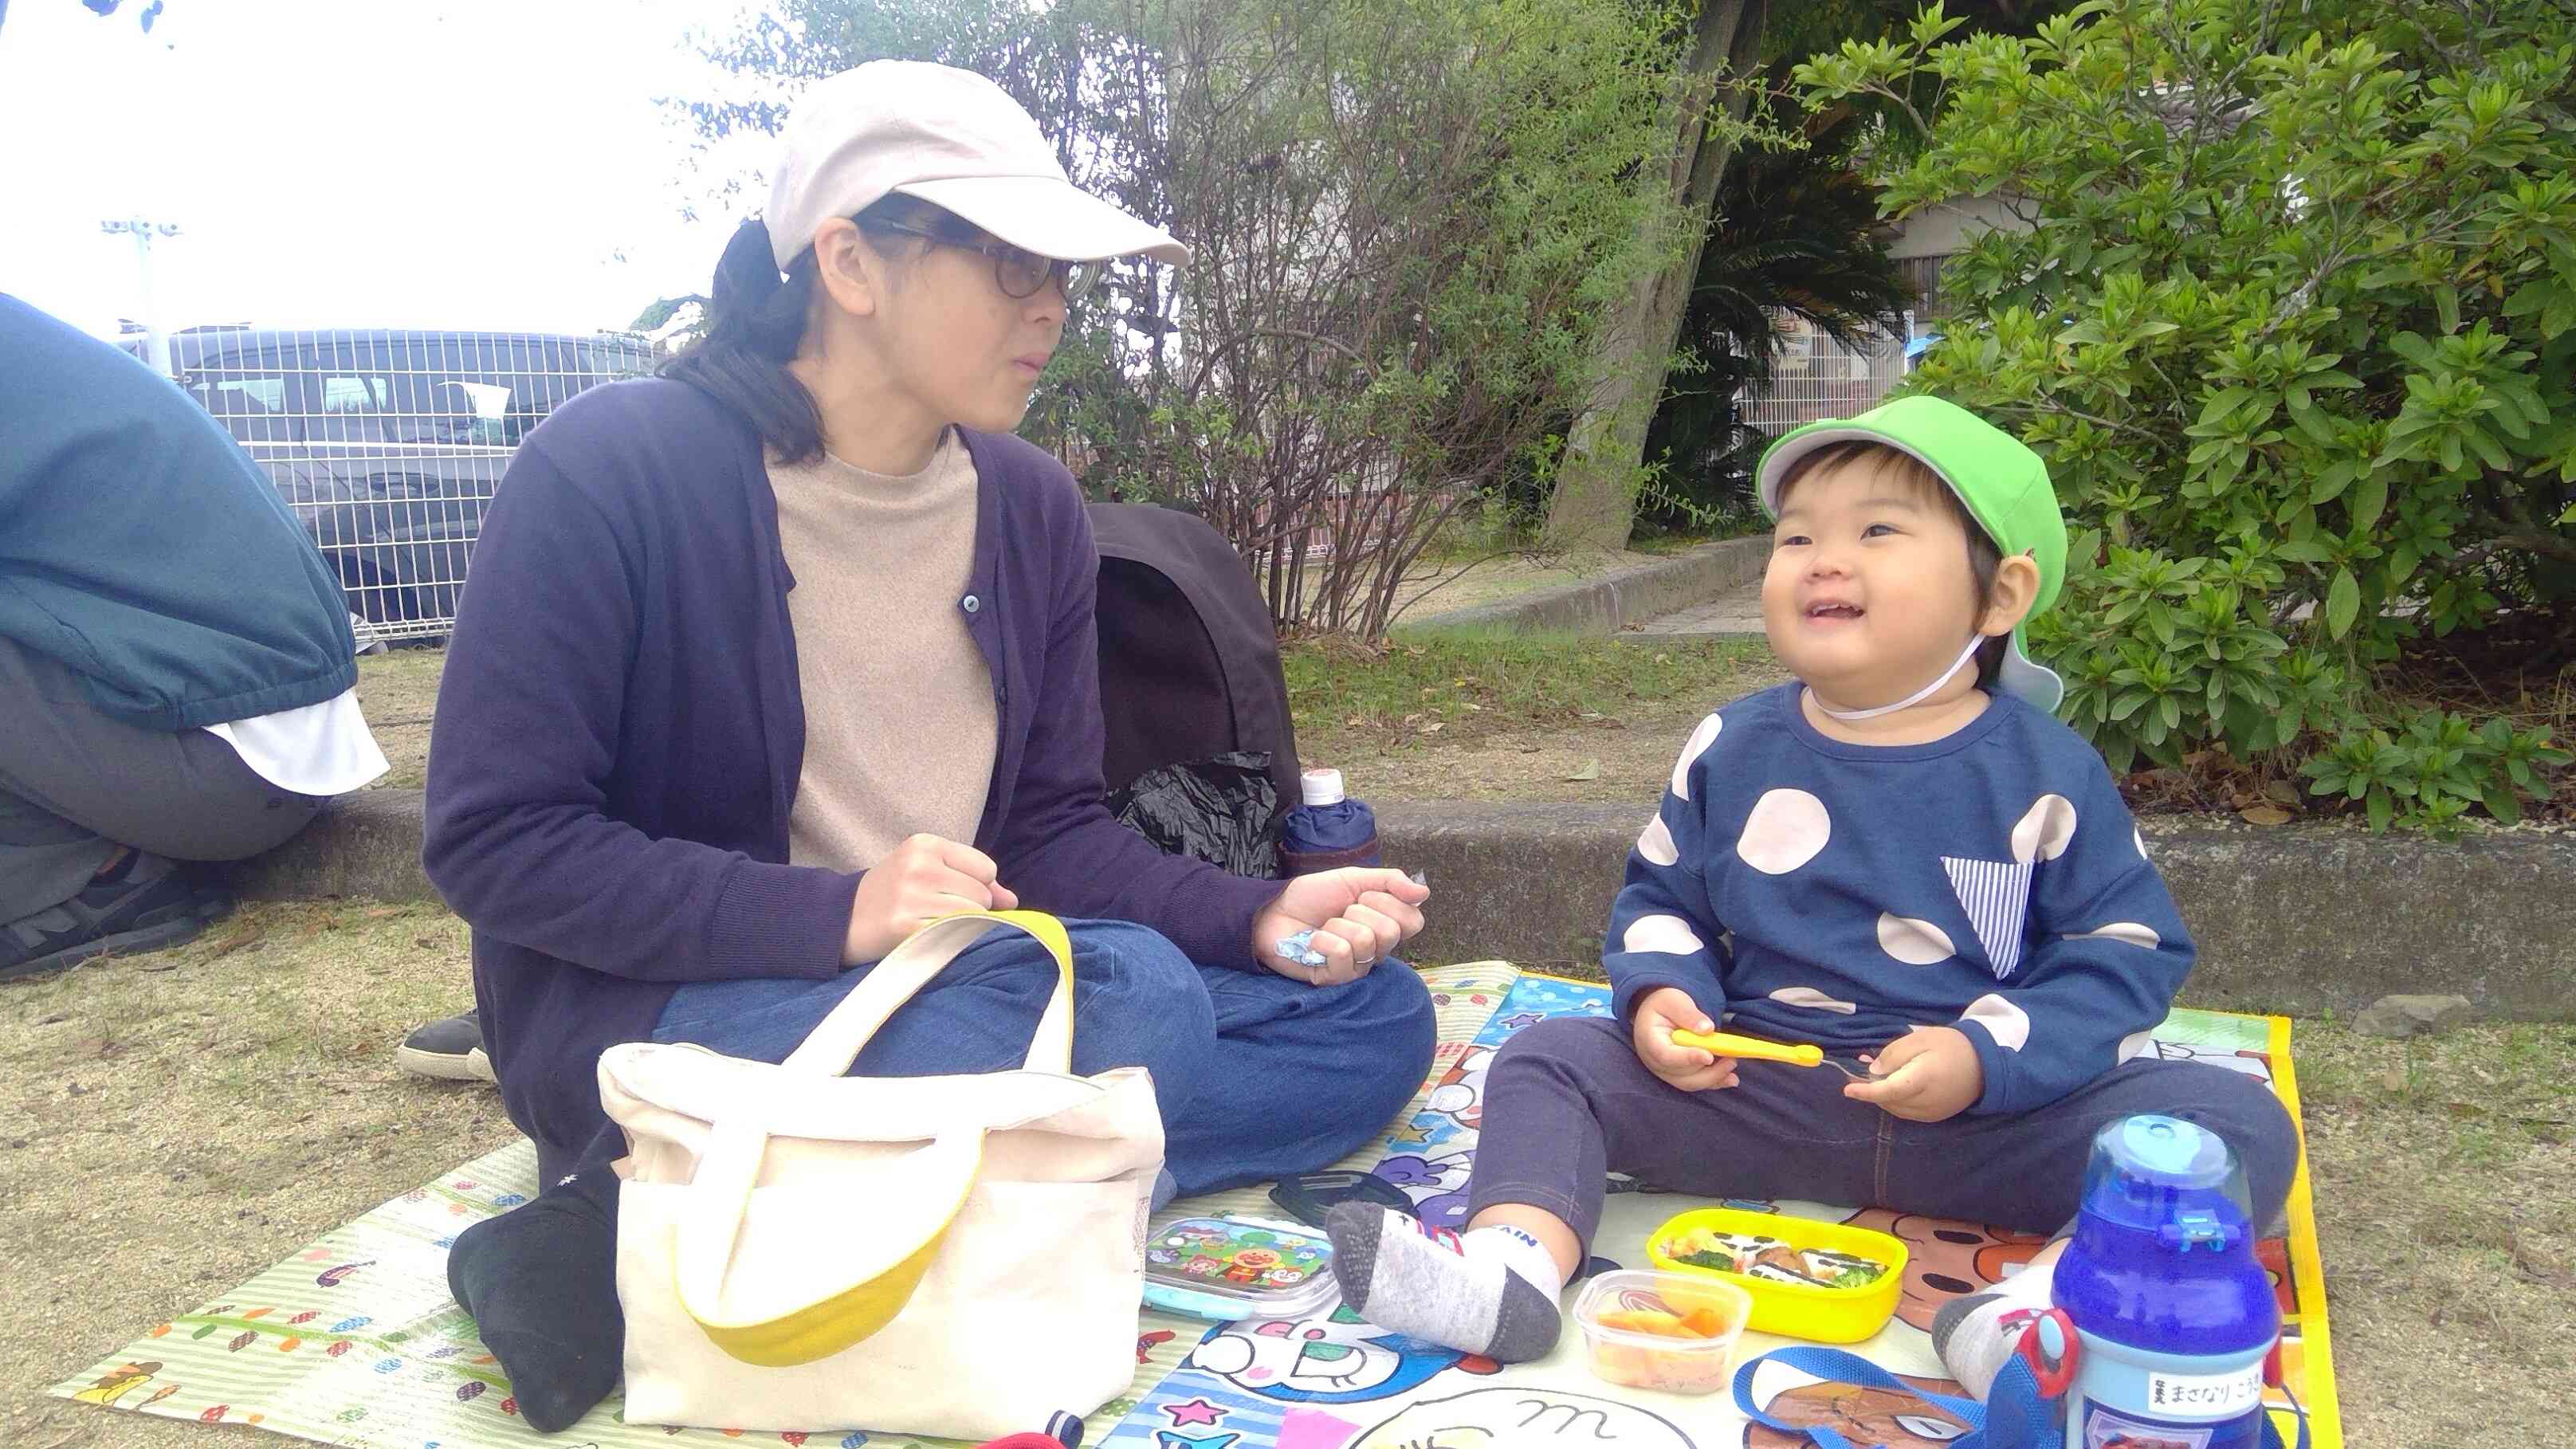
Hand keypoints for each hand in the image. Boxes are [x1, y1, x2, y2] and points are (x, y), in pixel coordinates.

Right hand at [844, 833, 1018, 964]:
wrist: (842, 919)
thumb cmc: (893, 894)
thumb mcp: (928, 872)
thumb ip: (973, 880)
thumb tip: (1012, 901)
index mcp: (924, 844)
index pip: (985, 868)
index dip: (980, 886)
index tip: (957, 894)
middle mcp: (919, 866)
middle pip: (981, 893)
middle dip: (971, 908)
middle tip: (941, 913)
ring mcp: (911, 896)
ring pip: (971, 914)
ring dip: (962, 926)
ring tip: (935, 924)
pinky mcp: (906, 925)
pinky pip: (953, 934)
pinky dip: (949, 939)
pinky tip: (928, 936)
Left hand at [1252, 867, 1429, 985]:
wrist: (1273, 911)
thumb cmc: (1311, 897)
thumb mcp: (1352, 878)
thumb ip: (1390, 881)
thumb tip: (1424, 892)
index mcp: (1385, 925)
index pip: (1414, 921)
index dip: (1389, 903)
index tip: (1364, 895)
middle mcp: (1376, 950)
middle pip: (1391, 931)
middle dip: (1359, 911)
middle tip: (1341, 911)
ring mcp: (1356, 967)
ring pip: (1366, 941)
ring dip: (1338, 925)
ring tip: (1324, 926)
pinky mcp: (1335, 979)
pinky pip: (1343, 954)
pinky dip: (1323, 939)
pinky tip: (1313, 942)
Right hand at [1631, 987, 1738, 1092]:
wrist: (1656, 1012)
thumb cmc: (1663, 1004)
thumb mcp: (1673, 1001)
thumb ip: (1688, 1014)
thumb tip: (1708, 1029)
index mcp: (1649, 1040)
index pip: (1666, 1055)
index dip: (1688, 1058)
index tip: (1708, 1056)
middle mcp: (1654, 1061)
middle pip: (1681, 1073)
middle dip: (1708, 1070)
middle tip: (1731, 1059)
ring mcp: (1665, 1070)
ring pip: (1689, 1082)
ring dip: (1713, 1078)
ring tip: (1732, 1065)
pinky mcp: (1677, 1074)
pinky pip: (1695, 1082)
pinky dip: (1714, 1082)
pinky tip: (1731, 1079)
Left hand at [1843, 1025, 1982, 1121]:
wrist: (1986, 1065)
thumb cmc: (1952, 1046)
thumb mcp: (1921, 1038)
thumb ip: (1894, 1054)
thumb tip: (1873, 1071)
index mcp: (1924, 1079)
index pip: (1889, 1090)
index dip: (1866, 1091)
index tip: (1847, 1090)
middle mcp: (1926, 1102)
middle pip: (1889, 1100)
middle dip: (1872, 1087)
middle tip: (1862, 1067)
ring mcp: (1931, 1113)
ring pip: (1895, 1108)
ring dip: (1882, 1094)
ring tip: (1877, 1072)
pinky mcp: (1934, 1117)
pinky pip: (1906, 1111)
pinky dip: (1895, 1099)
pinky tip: (1893, 1083)